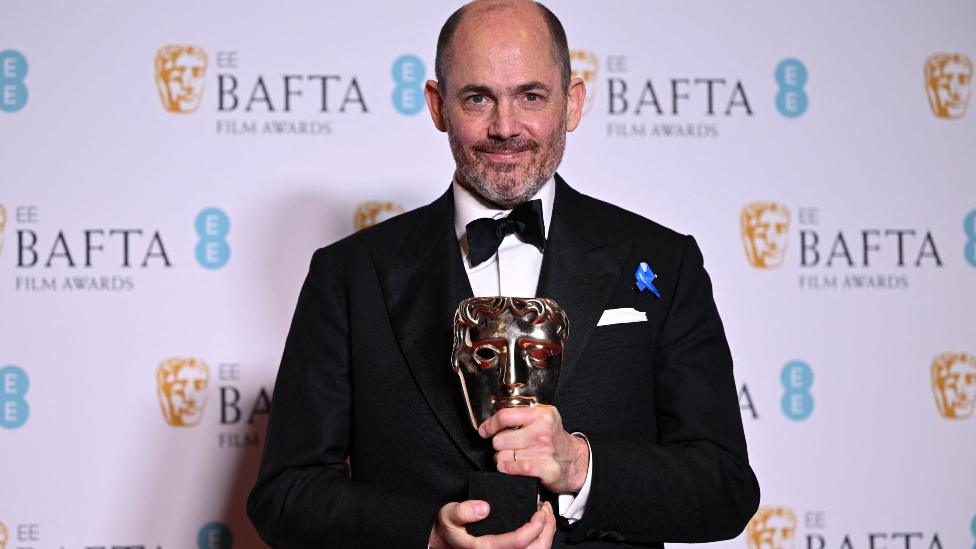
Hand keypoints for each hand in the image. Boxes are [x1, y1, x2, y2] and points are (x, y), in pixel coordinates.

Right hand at [429, 500, 555, 548]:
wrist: (445, 541)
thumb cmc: (449, 529)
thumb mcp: (449, 515)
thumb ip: (462, 511)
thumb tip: (484, 507)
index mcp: (485, 548)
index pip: (518, 543)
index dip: (534, 528)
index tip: (539, 512)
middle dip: (546, 531)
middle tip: (547, 511)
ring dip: (546, 535)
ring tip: (546, 515)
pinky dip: (540, 538)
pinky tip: (540, 525)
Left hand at [478, 405, 588, 493]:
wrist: (574, 460)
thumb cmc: (552, 438)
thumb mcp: (542, 418)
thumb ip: (521, 415)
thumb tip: (492, 421)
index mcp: (541, 414)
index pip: (505, 416)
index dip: (490, 425)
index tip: (484, 431)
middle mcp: (543, 431)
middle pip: (500, 440)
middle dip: (498, 445)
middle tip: (506, 447)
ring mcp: (545, 451)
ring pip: (503, 457)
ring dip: (502, 460)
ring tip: (511, 458)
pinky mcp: (547, 469)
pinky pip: (516, 468)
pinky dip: (508, 469)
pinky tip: (510, 467)